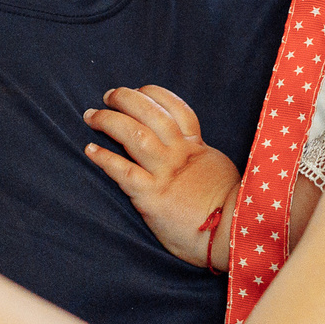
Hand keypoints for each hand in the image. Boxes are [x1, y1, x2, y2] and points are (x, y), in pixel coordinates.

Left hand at [82, 86, 241, 264]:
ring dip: (109, 121)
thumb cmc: (230, 209)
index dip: (155, 94)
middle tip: (109, 96)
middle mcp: (179, 155)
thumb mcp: (218, 171)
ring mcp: (165, 174)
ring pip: (134, 135)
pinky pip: (123, 171)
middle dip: (126, 99)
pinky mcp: (152, 197)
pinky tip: (90, 150)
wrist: (233, 234)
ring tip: (92, 116)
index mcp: (196, 148)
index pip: (176, 109)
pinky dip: (104, 158)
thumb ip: (201, 158)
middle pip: (150, 113)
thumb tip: (192, 152)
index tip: (140, 89)